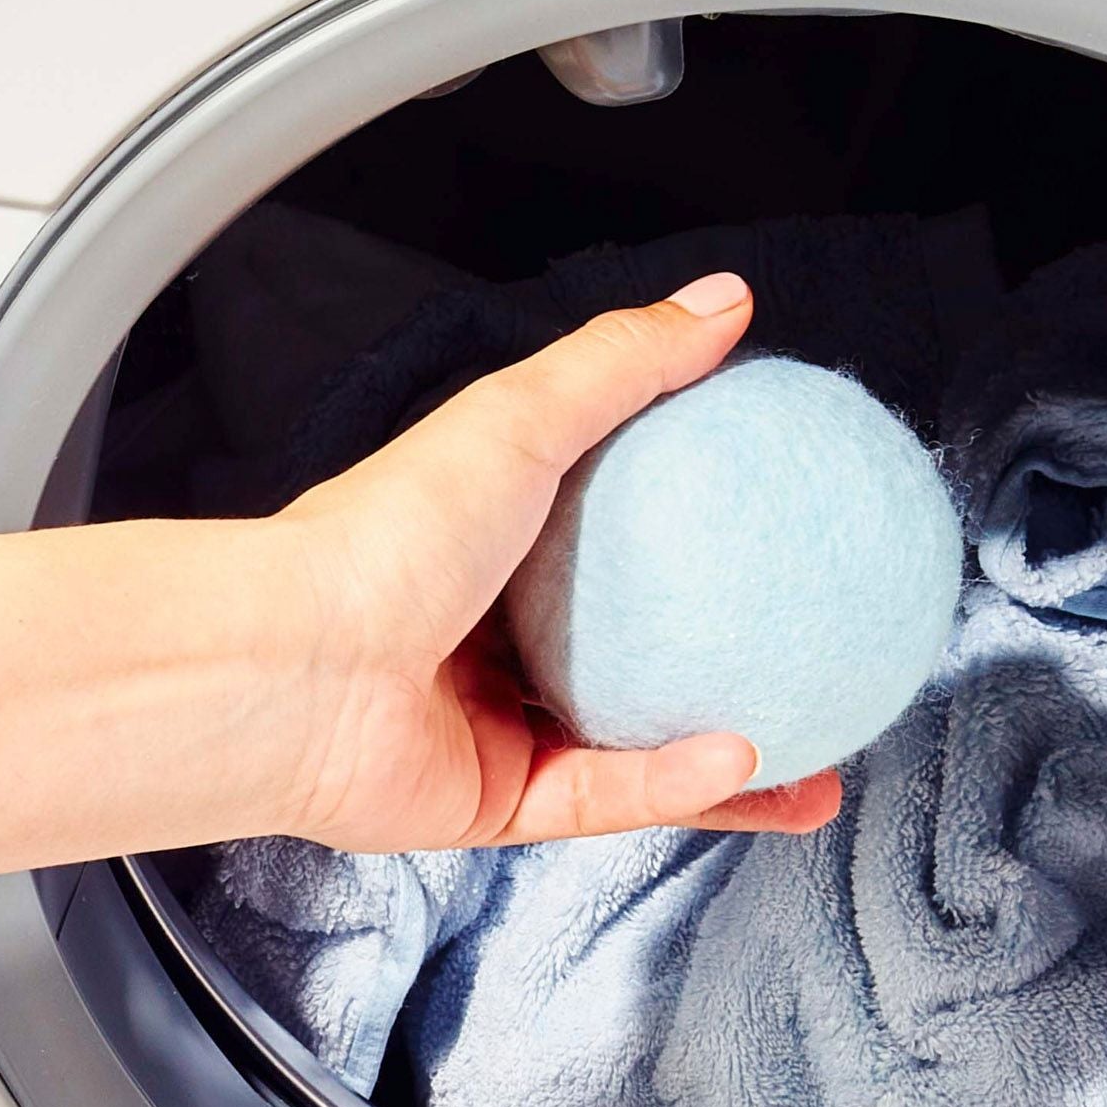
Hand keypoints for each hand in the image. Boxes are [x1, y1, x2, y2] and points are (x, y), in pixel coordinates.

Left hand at [273, 273, 843, 850]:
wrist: (289, 664)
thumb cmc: (378, 537)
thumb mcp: (519, 418)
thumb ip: (624, 364)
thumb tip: (723, 304)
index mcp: (500, 548)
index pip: (621, 545)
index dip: (705, 545)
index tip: (777, 538)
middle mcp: (499, 639)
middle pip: (640, 657)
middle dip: (729, 670)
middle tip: (810, 663)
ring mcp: (499, 725)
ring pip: (640, 751)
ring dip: (730, 763)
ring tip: (816, 759)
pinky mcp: (497, 802)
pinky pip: (608, 796)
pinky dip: (678, 784)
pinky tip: (747, 762)